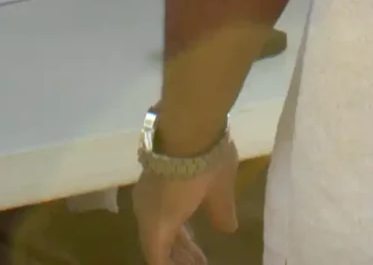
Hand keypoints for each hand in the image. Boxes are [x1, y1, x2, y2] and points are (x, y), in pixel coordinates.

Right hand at [133, 139, 239, 264]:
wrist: (188, 121)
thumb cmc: (204, 164)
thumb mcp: (220, 194)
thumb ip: (222, 215)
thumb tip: (227, 229)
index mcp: (158, 223)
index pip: (157, 259)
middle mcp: (145, 211)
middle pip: (158, 243)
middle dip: (178, 256)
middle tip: (200, 263)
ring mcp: (146, 190)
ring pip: (158, 224)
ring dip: (177, 239)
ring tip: (198, 251)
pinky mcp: (151, 173)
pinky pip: (158, 208)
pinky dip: (173, 220)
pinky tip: (188, 219)